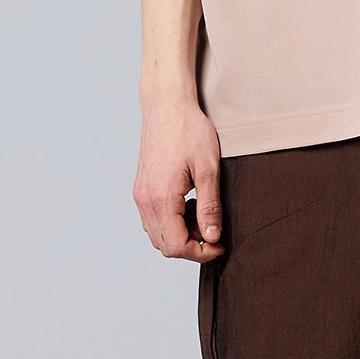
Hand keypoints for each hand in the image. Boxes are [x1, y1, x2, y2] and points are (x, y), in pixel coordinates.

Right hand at [134, 90, 224, 259]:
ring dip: (180, 233)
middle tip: (212, 228)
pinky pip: (152, 219)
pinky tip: (187, 203)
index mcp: (161, 198)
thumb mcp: (208, 169)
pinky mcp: (141, 188)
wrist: (167, 105)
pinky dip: (171, 222)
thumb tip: (212, 237)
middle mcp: (145, 200)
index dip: (201, 252)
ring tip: (201, 212)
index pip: (176, 246)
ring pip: (157, 234)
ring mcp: (140, 195)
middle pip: (165, 245)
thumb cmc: (189, 131)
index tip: (219, 244)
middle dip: (191, 245)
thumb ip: (209, 207)